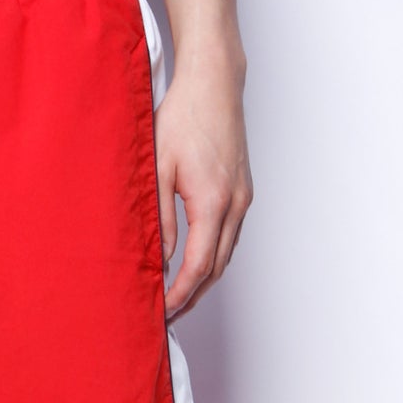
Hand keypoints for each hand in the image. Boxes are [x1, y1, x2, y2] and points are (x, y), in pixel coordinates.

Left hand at [153, 51, 252, 321]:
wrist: (214, 84)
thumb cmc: (183, 118)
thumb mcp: (158, 170)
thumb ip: (159, 219)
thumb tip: (159, 259)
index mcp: (212, 202)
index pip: (198, 265)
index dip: (181, 295)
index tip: (165, 312)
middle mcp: (235, 205)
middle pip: (216, 268)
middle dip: (193, 297)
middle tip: (169, 317)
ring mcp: (243, 198)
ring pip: (226, 255)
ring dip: (204, 280)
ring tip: (179, 298)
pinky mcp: (243, 191)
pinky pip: (229, 237)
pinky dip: (213, 258)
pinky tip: (194, 264)